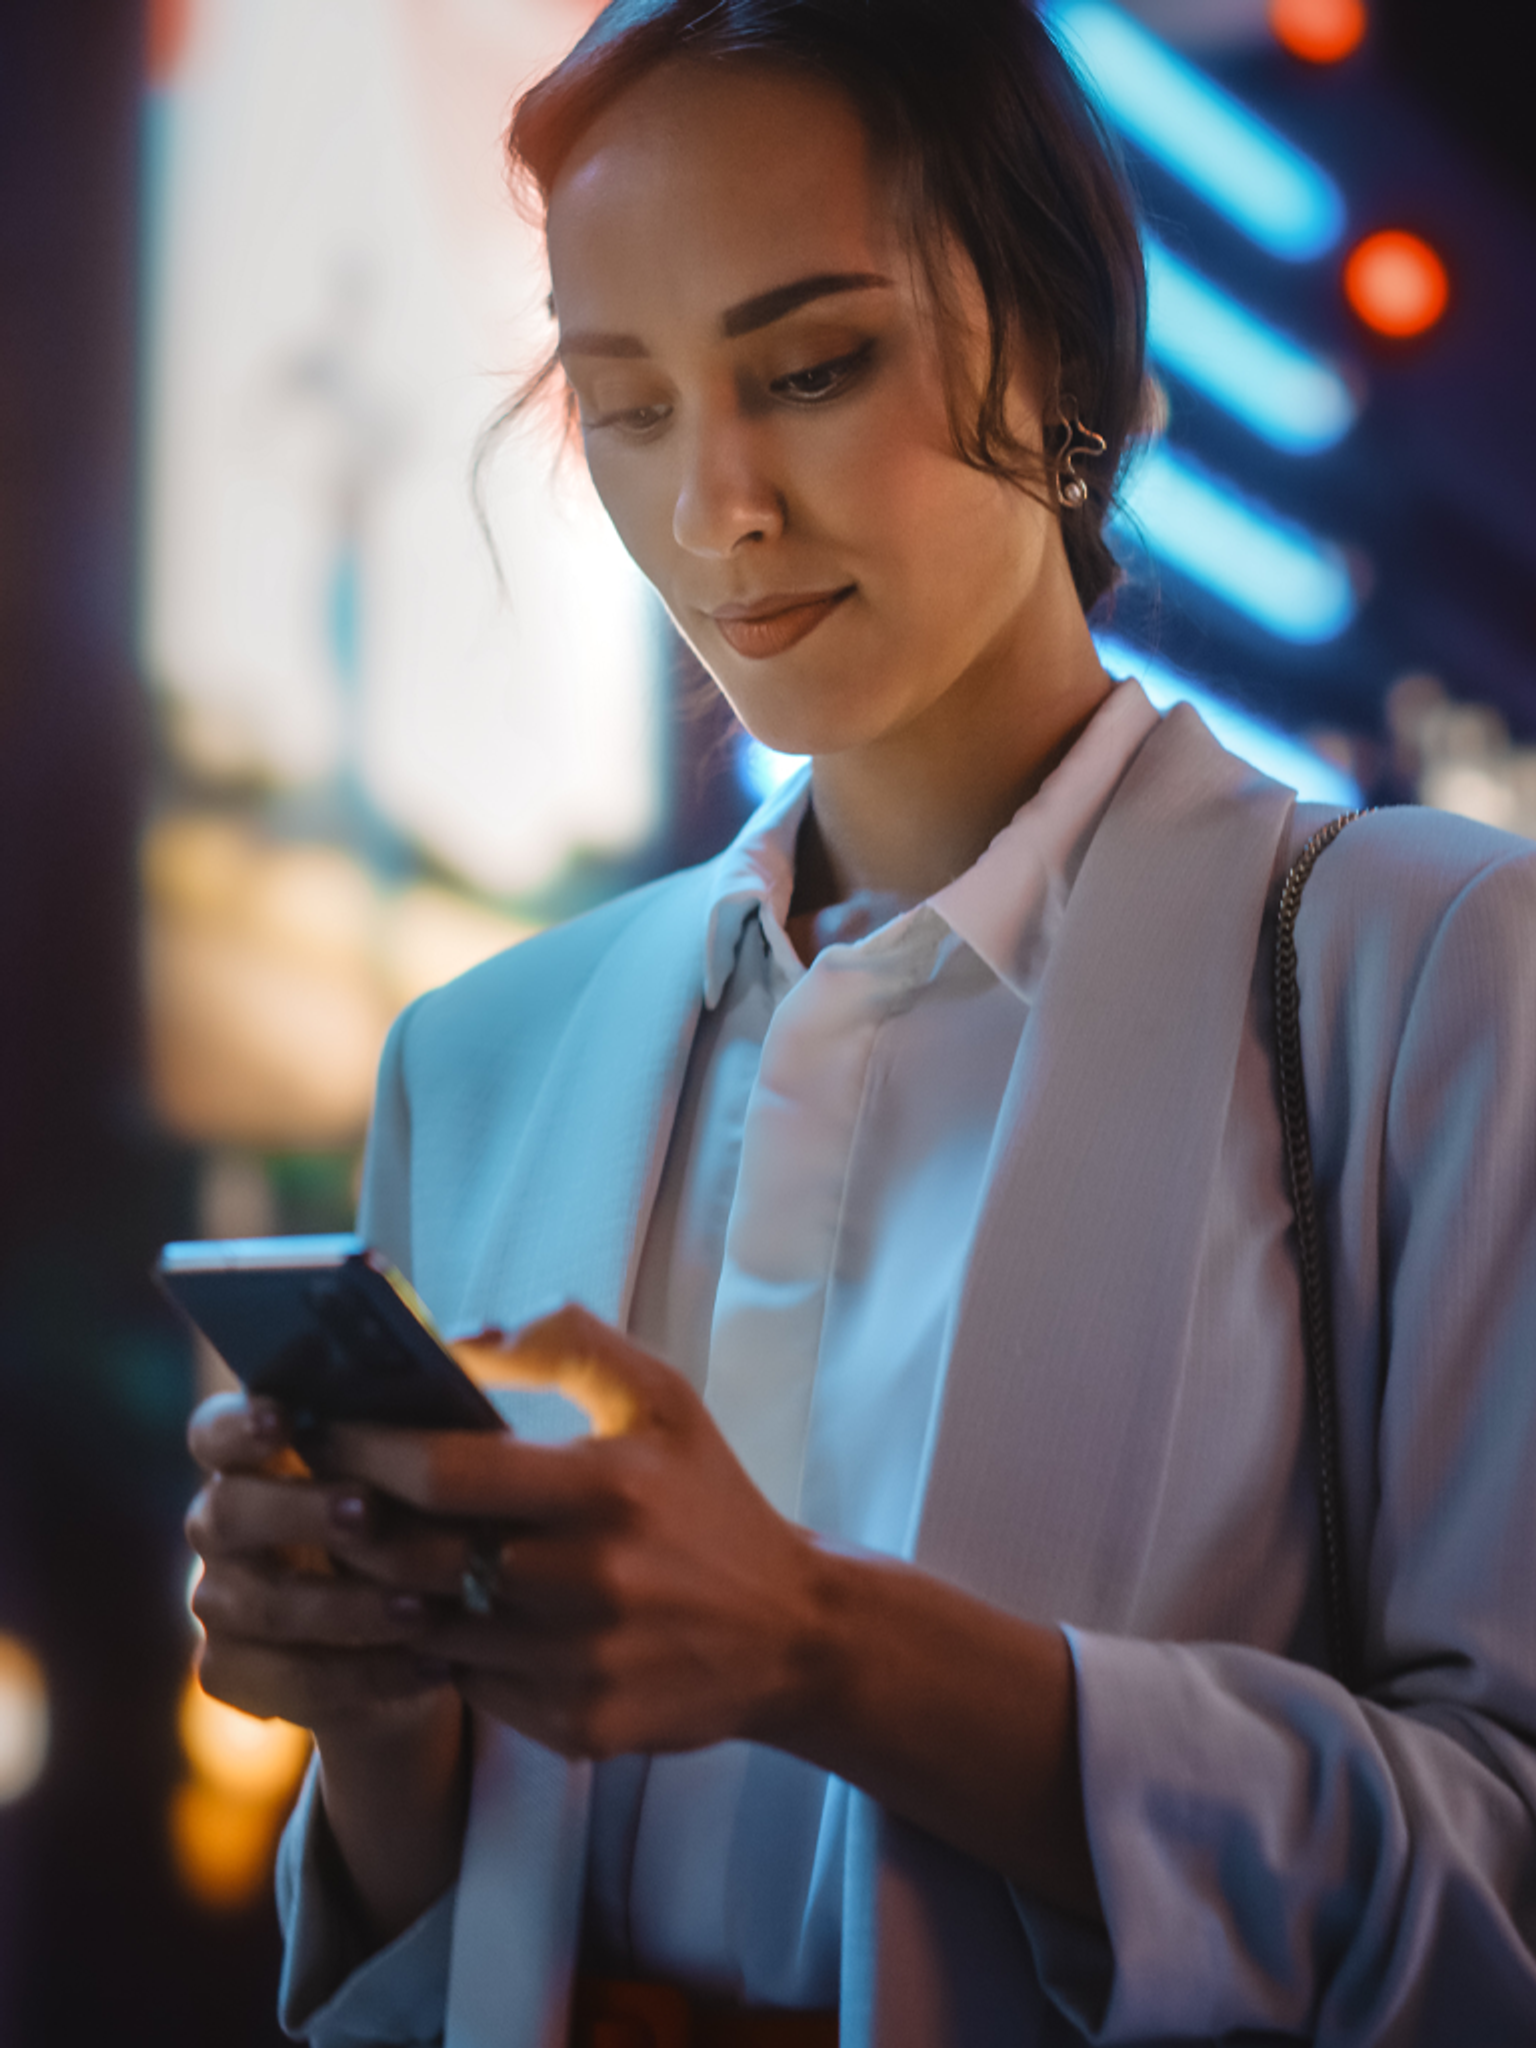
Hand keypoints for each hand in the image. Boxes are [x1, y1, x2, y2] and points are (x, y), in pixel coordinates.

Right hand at [186, 1392, 471, 1942]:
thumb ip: (426, 1414)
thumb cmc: (428, 1510)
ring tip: (422, 1609)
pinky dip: (358, 1677)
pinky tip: (429, 1668)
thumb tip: (481, 1343)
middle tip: (369, 1512)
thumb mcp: (434, 1460)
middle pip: (225, 1513)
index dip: (238, 1424)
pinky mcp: (233, 1671)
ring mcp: (220, 1600)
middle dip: (298, 1512)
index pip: (214, 1430)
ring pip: (257, 1606)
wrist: (425, 1625)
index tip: (285, 1415)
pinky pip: (278, 1681)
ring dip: (343, 1607)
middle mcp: (220, 1523)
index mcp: (252, 1455)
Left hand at [325, 1306, 826, 1760]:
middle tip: (324, 1493)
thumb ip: (564, 1344)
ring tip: (366, 1550)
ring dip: (386, 1588)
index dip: (366, 1447)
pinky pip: (468, 1685)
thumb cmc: (707, 1499)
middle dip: (353, 1521)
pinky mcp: (576, 1725)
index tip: (325, 1427)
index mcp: (604, 1487)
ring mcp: (579, 1664)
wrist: (792, 1632)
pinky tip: (439, 1612)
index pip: (442, 1469)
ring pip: (428, 1626)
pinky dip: (443, 1647)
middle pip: (414, 1554)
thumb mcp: (659, 1397)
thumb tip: (459, 1337)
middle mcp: (587, 1582)